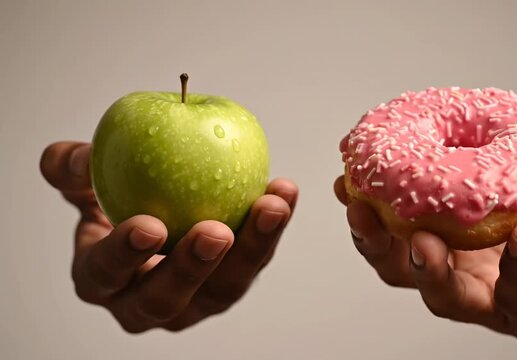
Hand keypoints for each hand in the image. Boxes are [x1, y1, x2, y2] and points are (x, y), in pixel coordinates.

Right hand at [41, 141, 297, 332]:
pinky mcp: (230, 284)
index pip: (105, 274)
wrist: (156, 211)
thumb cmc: (118, 200)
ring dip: (250, 250)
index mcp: (101, 279)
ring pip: (223, 289)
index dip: (123, 255)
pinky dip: (271, 227)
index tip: (149, 225)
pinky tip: (283, 191)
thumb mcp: (87, 183)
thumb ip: (73, 169)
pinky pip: (254, 260)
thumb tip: (79, 157)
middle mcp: (144, 301)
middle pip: (164, 300)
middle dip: (190, 269)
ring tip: (270, 207)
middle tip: (214, 231)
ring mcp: (194, 300)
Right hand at [335, 141, 516, 355]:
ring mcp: (505, 303)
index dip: (372, 216)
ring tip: (425, 241)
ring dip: (430, 271)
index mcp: (468, 239)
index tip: (350, 187)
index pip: (404, 232)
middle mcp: (477, 274)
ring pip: (449, 300)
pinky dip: (513, 273)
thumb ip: (514, 141)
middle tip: (365, 218)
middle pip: (408, 273)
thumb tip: (471, 111)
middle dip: (378, 249)